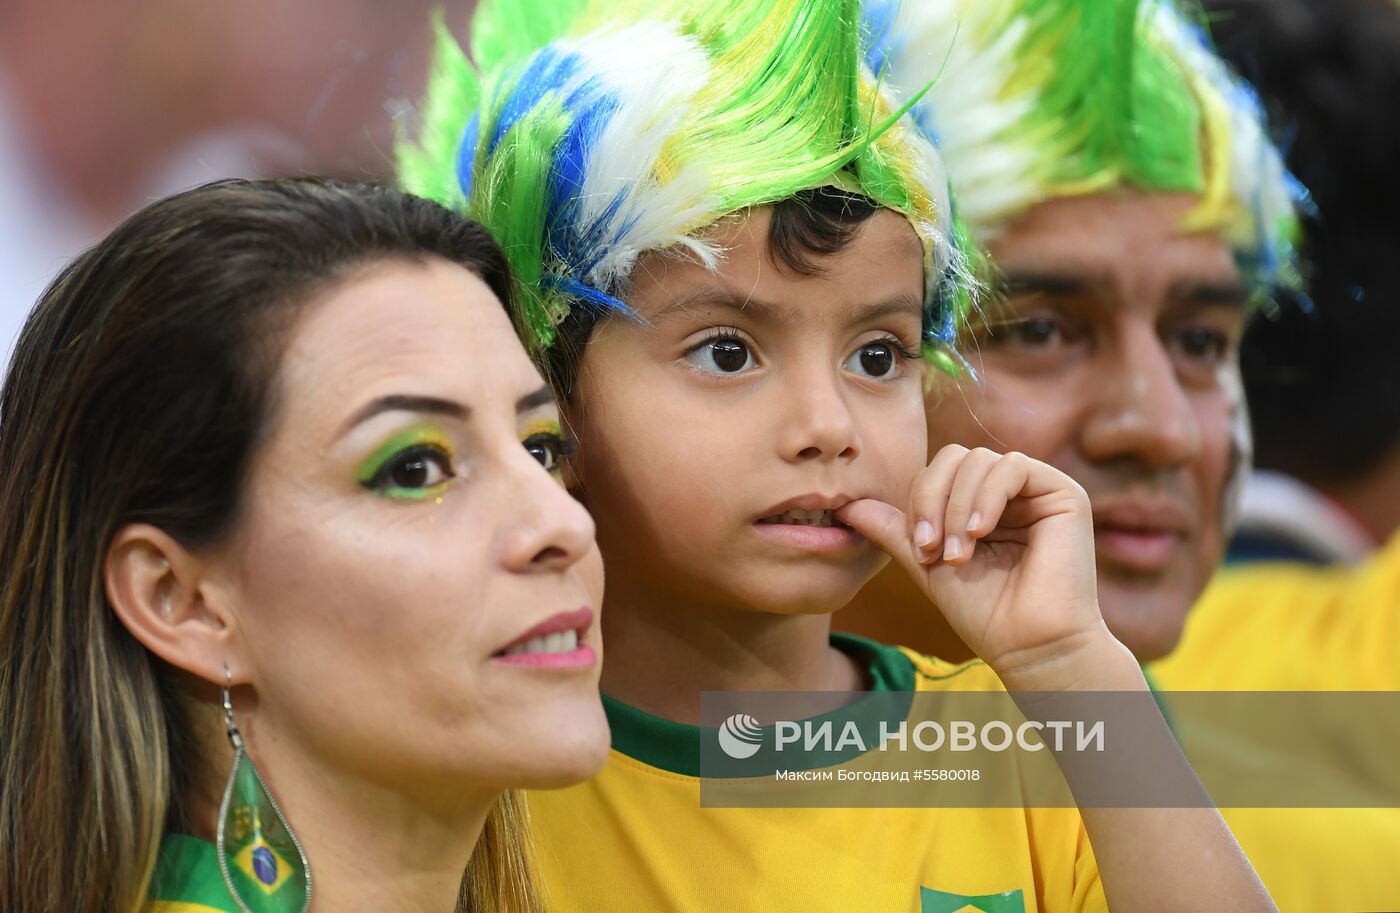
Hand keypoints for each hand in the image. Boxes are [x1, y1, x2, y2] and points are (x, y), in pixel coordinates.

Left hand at [837, 445, 1116, 688]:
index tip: (918, 548)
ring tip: (957, 553)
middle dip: (931, 498)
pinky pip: (1013, 467)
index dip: (919, 501)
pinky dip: (986, 496)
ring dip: (956, 507)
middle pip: (954, 458)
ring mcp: (1037, 490)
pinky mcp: (1062, 493)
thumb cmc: (983, 612)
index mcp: (979, 503)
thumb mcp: (927, 564)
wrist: (1029, 645)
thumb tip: (848, 506)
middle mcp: (1009, 491)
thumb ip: (894, 531)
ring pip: (979, 460)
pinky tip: (979, 532)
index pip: (937, 472)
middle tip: (930, 546)